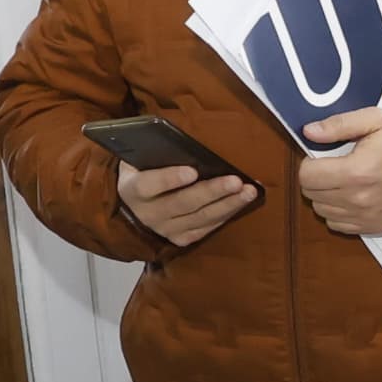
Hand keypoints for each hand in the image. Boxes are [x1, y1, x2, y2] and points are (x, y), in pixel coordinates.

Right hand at [117, 161, 255, 249]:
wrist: (132, 207)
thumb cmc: (141, 173)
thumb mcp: (138, 160)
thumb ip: (154, 153)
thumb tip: (184, 142)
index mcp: (133, 190)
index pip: (149, 185)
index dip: (170, 179)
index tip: (192, 171)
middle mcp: (149, 214)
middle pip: (183, 203)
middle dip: (212, 192)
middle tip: (236, 181)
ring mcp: (166, 229)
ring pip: (200, 218)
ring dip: (228, 204)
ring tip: (249, 191)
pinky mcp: (181, 239)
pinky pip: (207, 228)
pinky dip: (227, 214)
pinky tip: (242, 201)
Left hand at [296, 108, 381, 236]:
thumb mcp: (376, 120)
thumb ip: (340, 124)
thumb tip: (308, 131)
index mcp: (356, 171)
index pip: (307, 176)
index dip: (310, 163)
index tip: (324, 157)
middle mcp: (357, 199)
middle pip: (311, 194)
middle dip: (316, 178)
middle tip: (333, 167)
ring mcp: (364, 217)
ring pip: (321, 210)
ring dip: (325, 196)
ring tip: (342, 182)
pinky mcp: (370, 228)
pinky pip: (336, 224)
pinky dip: (337, 211)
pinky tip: (350, 197)